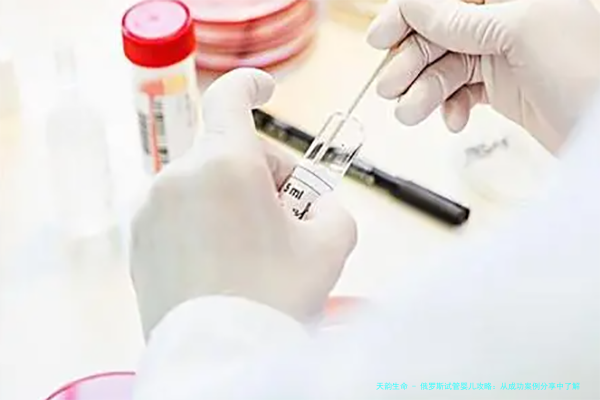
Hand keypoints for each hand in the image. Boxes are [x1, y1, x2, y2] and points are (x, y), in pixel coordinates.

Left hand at [129, 68, 356, 337]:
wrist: (222, 358)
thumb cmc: (274, 299)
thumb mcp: (331, 244)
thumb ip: (331, 206)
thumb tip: (313, 206)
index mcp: (226, 164)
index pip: (231, 97)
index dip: (252, 85)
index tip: (265, 89)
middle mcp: (180, 177)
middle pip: (231, 152)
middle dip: (266, 177)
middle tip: (291, 220)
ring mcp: (153, 208)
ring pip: (207, 185)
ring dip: (236, 203)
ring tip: (257, 251)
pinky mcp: (141, 238)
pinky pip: (182, 213)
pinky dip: (207, 225)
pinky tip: (227, 264)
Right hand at [367, 0, 599, 152]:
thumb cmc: (591, 71)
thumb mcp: (519, 32)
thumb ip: (461, 20)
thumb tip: (413, 5)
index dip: (408, 14)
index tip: (381, 37)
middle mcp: (505, 19)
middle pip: (439, 32)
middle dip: (411, 61)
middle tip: (391, 87)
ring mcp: (503, 53)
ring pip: (445, 66)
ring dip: (424, 91)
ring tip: (411, 113)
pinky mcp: (502, 86)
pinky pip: (462, 91)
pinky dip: (451, 107)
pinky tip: (453, 120)